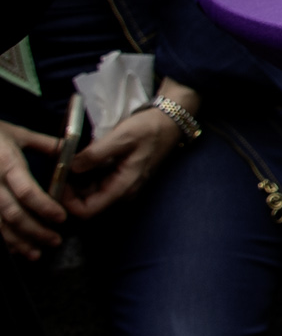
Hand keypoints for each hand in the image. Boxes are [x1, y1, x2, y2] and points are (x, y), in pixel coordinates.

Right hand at [0, 120, 66, 256]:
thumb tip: (71, 151)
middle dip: (36, 231)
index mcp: (7, 164)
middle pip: (13, 213)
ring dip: (18, 242)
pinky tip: (14, 249)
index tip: (62, 218)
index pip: (26, 191)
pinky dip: (3, 240)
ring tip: (36, 253)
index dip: (44, 207)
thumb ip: (44, 144)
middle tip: (55, 241)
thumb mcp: (16, 133)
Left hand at [60, 93, 190, 219]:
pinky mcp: (119, 179)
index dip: (67, 202)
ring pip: (88, 194)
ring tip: (65, 162)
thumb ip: (96, 154)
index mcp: (123, 188)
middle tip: (57, 167)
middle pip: (85, 204)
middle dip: (68, 190)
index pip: (87, 211)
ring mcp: (121, 187)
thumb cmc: (149, 130)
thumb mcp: (122, 137)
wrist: (169, 123)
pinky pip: (95, 185)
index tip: (58, 180)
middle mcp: (122, 193)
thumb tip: (70, 167)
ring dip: (74, 182)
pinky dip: (83, 176)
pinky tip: (78, 160)